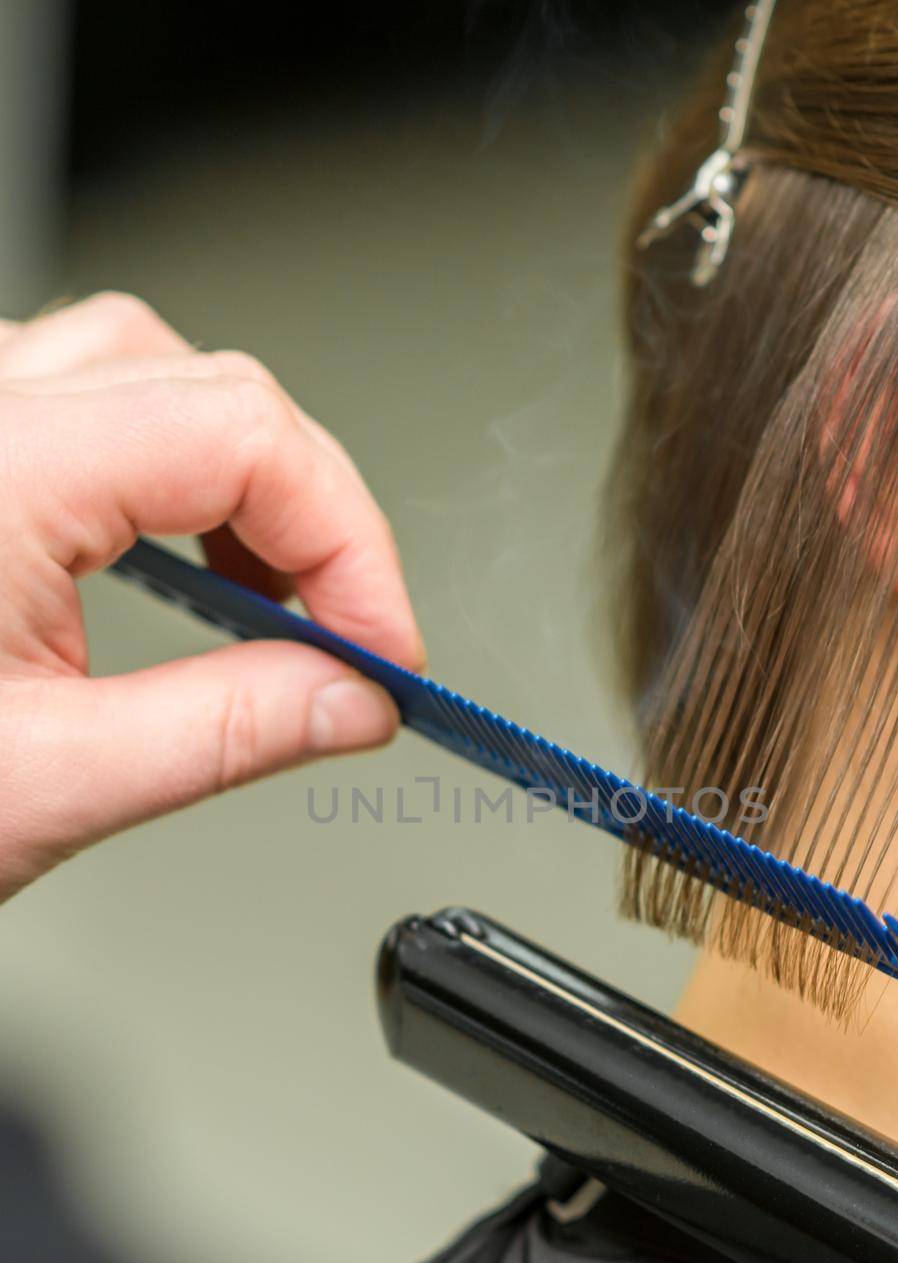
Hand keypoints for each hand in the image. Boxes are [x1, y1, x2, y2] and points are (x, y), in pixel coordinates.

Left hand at [0, 293, 423, 900]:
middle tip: (351, 642)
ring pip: (159, 377)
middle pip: (218, 391)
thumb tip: (350, 702)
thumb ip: (225, 733)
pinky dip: (181, 479)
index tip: (382, 651)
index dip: (349, 544)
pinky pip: (100, 406)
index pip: (245, 438)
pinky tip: (193, 564)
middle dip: (315, 518)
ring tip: (282, 602)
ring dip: (248, 487)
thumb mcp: (46, 781)